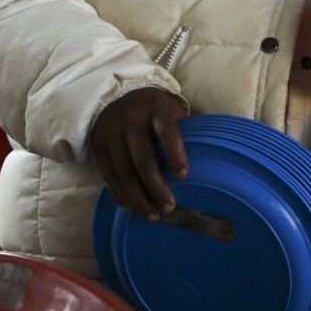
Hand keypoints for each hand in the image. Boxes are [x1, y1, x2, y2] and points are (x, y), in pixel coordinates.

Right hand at [90, 88, 188, 220]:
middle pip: (143, 159)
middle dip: (156, 187)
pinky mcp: (97, 145)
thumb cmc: (157, 110)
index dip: (176, 155)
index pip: (167, 132)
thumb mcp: (173, 111)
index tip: (184, 176)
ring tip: (152, 215)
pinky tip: (131, 207)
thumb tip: (214, 161)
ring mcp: (111, 132)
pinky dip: (120, 193)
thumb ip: (187, 131)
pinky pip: (108, 174)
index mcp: (156, 109)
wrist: (118, 95)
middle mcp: (130, 119)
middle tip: (169, 207)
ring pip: (123, 172)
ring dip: (138, 197)